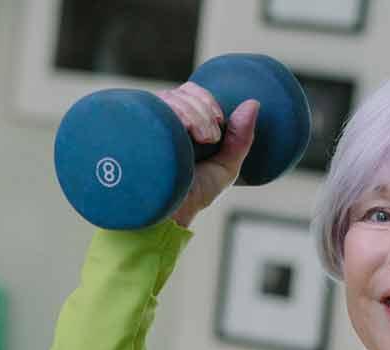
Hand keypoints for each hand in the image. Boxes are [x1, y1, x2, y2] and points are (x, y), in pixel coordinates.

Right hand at [154, 82, 258, 227]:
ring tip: (201, 140)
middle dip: (203, 109)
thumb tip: (254, 103)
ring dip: (193, 113)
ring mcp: (146, 127)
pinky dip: (175, 114)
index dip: (205, 100)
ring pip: (168, 99)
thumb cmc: (193, 196)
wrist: (169, 215)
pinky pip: (152, 108)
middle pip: (180, 94)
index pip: (188, 93)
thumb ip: (241, 137)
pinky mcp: (136, 131)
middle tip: (211, 137)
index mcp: (179, 125)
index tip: (219, 122)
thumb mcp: (225, 166)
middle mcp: (160, 123)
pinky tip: (183, 133)